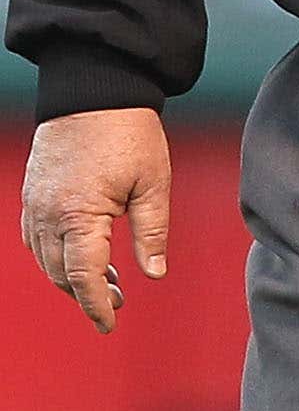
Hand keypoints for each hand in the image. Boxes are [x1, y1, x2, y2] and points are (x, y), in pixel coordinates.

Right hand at [21, 108, 172, 335]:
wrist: (93, 87)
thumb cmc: (129, 133)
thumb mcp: (153, 185)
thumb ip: (152, 233)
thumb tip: (153, 274)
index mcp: (79, 215)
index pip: (83, 276)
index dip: (96, 305)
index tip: (110, 323)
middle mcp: (48, 212)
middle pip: (60, 273)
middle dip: (86, 294)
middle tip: (119, 299)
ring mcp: (34, 201)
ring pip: (44, 258)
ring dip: (71, 276)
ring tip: (107, 279)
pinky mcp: (32, 190)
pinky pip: (34, 236)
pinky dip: (54, 254)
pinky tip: (81, 253)